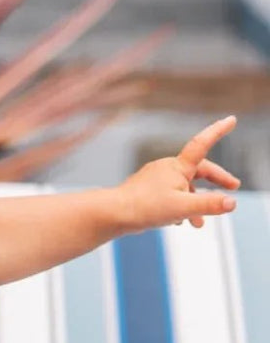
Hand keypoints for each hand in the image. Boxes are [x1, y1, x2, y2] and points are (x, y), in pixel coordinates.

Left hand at [117, 115, 240, 232]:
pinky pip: (167, 196)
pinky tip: (176, 222)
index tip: (231, 119)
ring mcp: (154, 180)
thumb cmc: (144, 208)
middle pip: (198, 171)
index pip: (202, 144)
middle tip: (232, 188)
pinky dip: (177, 208)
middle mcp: (166, 169)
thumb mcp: (183, 207)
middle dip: (216, 181)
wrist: (111, 215)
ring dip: (195, 203)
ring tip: (199, 223)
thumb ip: (209, 205)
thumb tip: (232, 203)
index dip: (218, 131)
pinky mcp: (144, 192)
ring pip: (182, 188)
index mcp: (178, 167)